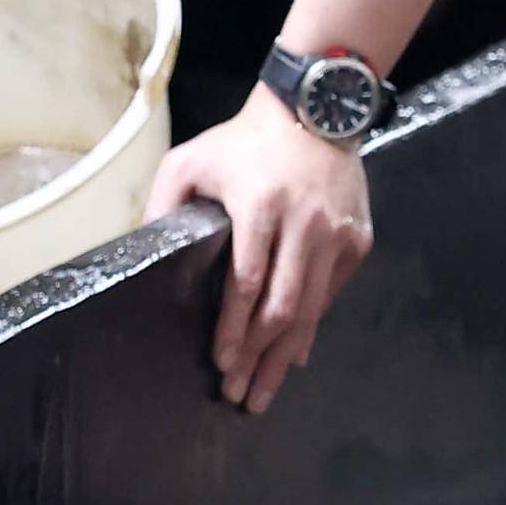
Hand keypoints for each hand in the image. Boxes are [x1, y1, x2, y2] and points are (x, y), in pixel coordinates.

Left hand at [149, 86, 374, 412]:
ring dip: (285, 357)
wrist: (315, 110)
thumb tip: (148, 257)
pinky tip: (294, 354)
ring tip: (264, 391)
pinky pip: (330, 295)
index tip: (220, 362)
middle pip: (282, 309)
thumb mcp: (189, 160)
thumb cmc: (244, 140)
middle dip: (258, 359)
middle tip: (239, 394)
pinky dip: (312, 327)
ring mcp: (336, 235)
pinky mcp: (357, 240)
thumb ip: (163, 205)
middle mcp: (304, 224)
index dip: (233, 329)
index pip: (247, 283)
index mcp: (260, 206)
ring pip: (310, 311)